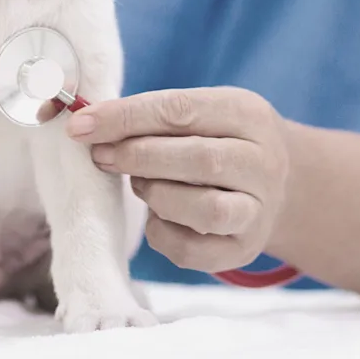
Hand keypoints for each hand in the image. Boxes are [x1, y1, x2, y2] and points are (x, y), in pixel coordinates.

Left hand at [67, 87, 289, 273]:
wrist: (278, 184)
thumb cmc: (219, 140)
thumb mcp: (202, 112)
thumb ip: (152, 114)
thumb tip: (87, 123)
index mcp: (248, 114)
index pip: (182, 109)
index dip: (126, 117)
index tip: (81, 125)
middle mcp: (263, 162)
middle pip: (198, 159)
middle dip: (137, 156)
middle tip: (101, 156)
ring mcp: (258, 210)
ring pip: (205, 209)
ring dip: (157, 195)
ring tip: (139, 184)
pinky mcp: (243, 249)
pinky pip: (194, 250)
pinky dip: (162, 233)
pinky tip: (157, 217)